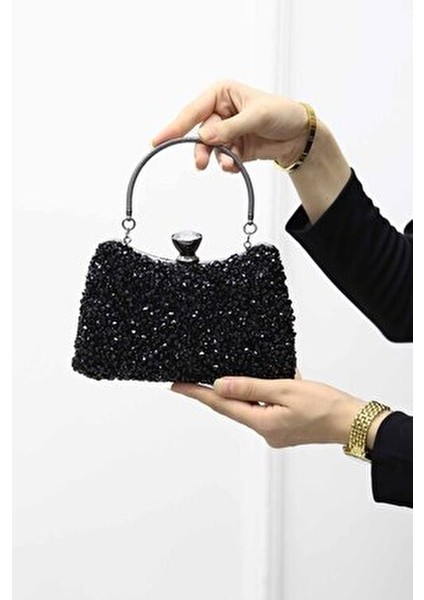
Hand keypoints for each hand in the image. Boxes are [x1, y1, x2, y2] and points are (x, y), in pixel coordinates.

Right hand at [152, 80, 350, 222]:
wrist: (300, 135)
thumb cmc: (283, 113)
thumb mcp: (258, 116)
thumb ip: (231, 128)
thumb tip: (207, 138)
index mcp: (222, 94)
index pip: (193, 110)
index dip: (175, 126)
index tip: (158, 140)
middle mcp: (220, 112)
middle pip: (200, 133)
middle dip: (201, 148)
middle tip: (200, 163)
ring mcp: (226, 132)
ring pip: (210, 149)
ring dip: (219, 158)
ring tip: (230, 163)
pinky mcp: (233, 149)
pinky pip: (222, 159)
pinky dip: (228, 164)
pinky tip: (237, 164)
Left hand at [171, 376, 366, 448]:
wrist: (352, 421)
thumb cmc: (326, 406)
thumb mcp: (284, 389)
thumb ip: (250, 387)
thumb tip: (221, 385)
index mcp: (262, 424)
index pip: (221, 405)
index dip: (197, 394)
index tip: (177, 386)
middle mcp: (266, 432)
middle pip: (233, 408)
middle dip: (215, 393)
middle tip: (194, 379)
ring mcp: (276, 432)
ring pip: (250, 407)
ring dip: (242, 392)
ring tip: (232, 377)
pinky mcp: (285, 428)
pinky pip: (264, 409)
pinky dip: (262, 396)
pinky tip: (267, 384)